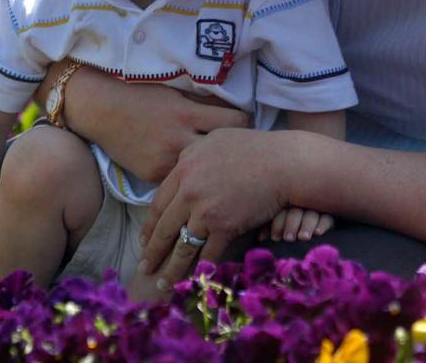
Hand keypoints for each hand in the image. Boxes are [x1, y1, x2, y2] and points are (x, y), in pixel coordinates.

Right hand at [62, 66, 250, 182]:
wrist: (101, 110)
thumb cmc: (141, 95)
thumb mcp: (177, 93)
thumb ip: (204, 105)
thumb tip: (236, 114)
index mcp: (187, 113)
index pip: (236, 121)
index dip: (244, 122)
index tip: (243, 125)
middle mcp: (179, 139)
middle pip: (224, 151)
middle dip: (233, 152)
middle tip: (238, 151)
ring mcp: (165, 161)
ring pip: (203, 173)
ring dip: (211, 170)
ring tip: (218, 167)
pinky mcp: (152, 176)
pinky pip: (180, 181)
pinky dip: (186, 178)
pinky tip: (190, 175)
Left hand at [138, 128, 291, 287]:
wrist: (283, 162)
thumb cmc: (254, 148)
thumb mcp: (213, 140)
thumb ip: (191, 155)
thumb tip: (180, 167)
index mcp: (183, 169)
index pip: (157, 204)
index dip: (149, 227)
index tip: (143, 241)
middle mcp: (189, 192)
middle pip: (164, 229)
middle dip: (152, 252)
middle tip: (144, 268)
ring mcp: (206, 211)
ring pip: (182, 247)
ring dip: (171, 270)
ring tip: (162, 284)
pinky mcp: (226, 227)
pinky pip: (208, 254)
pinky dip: (201, 270)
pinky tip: (194, 281)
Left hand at [265, 207, 334, 241]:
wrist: (318, 229)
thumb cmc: (291, 231)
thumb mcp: (279, 227)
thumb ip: (270, 228)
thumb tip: (260, 238)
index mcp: (287, 204)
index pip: (281, 210)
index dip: (278, 224)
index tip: (275, 238)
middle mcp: (302, 204)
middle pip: (295, 211)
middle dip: (291, 224)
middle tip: (288, 239)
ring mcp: (317, 209)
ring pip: (311, 214)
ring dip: (306, 226)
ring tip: (303, 238)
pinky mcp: (331, 216)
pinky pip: (327, 218)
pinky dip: (322, 224)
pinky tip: (318, 233)